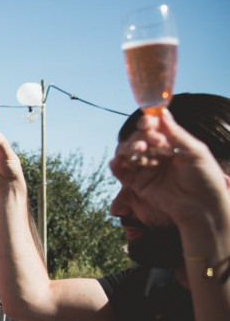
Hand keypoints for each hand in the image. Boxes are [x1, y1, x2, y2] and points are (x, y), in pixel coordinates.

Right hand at [109, 109, 229, 225]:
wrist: (202, 207)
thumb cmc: (205, 178)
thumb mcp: (195, 151)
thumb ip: (177, 133)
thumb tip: (162, 112)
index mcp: (170, 144)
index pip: (153, 127)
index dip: (148, 122)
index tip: (148, 122)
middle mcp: (156, 154)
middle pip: (138, 138)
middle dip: (142, 136)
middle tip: (155, 142)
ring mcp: (145, 168)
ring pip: (126, 152)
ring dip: (128, 147)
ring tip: (139, 149)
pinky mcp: (136, 183)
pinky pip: (120, 171)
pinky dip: (115, 164)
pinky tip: (117, 161)